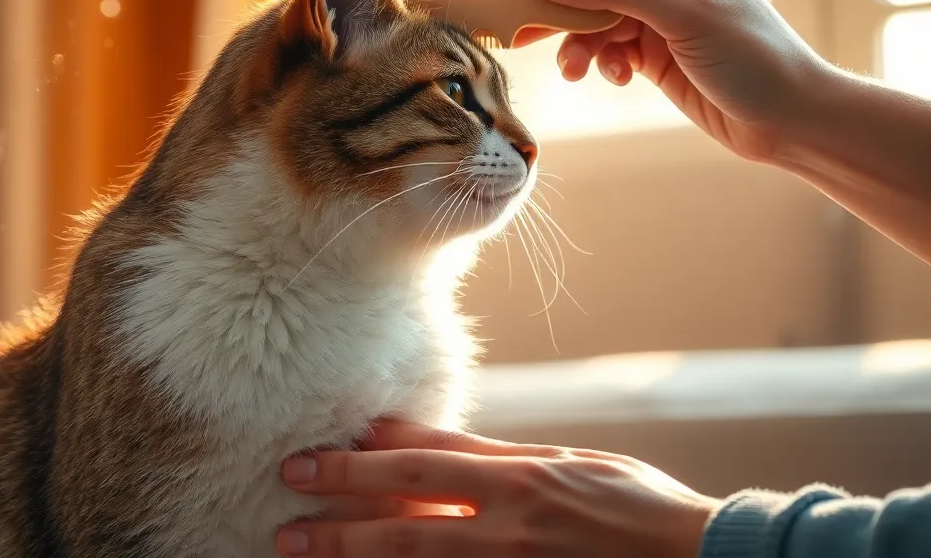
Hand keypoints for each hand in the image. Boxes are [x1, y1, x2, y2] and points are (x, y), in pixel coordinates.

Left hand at [276, 421, 718, 557]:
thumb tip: (418, 435)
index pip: (421, 466)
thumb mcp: (561, 461)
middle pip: (403, 524)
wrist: (696, 557)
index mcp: (519, 479)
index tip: (312, 462)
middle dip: (337, 521)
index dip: (359, 465)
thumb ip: (487, 454)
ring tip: (303, 552)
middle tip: (286, 517)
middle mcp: (507, 528)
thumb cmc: (630, 501)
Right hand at [492, 0, 830, 162]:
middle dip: (555, 11)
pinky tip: (613, 79)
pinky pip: (607, 49)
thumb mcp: (679, 15)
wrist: (788, 117)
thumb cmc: (750, 54)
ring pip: (591, 21)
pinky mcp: (653, 51)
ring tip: (575, 73)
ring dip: (578, 47)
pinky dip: (601, 64)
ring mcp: (656, 13)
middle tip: (517, 35)